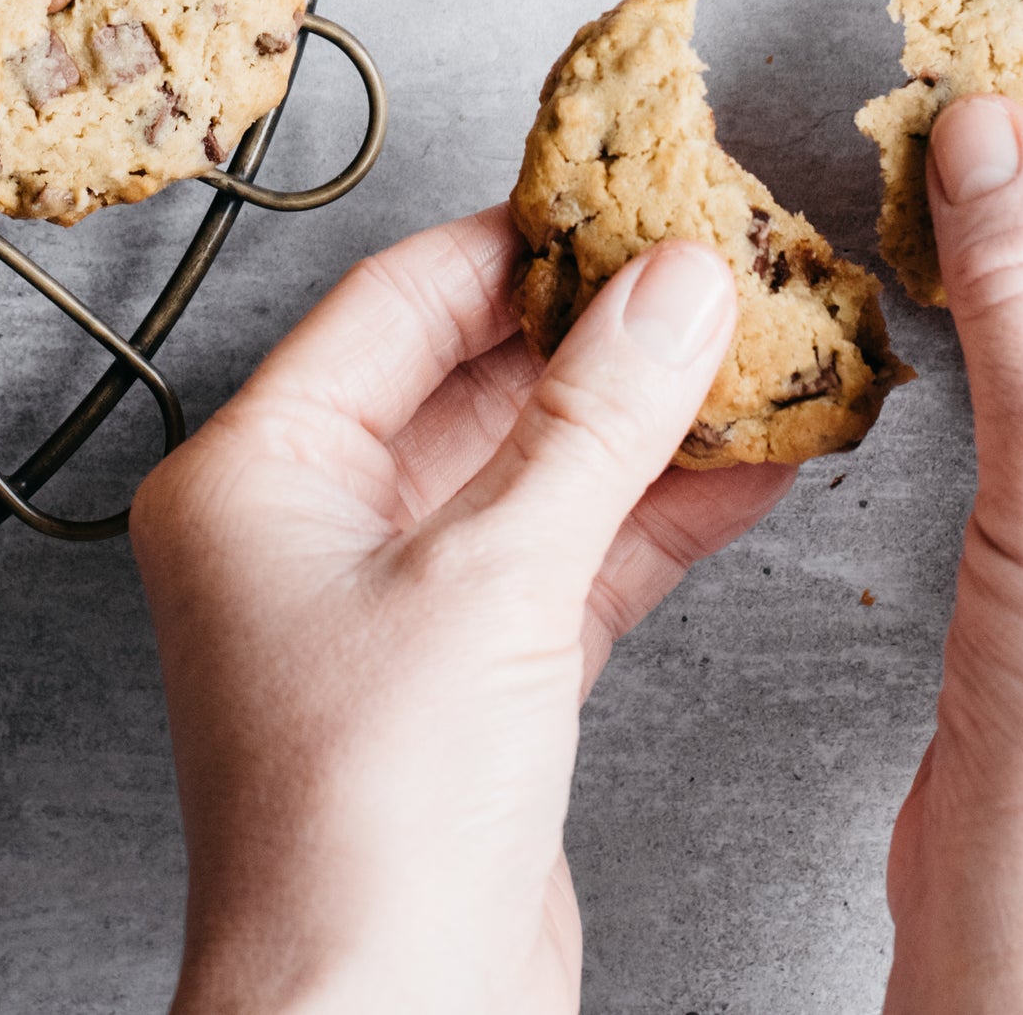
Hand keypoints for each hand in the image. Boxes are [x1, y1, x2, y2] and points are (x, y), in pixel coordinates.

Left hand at [132, 210, 788, 1014]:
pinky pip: (573, 559)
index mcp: (254, 477)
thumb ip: (595, 420)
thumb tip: (675, 287)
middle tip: (724, 267)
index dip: (527, 241)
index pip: (401, 301)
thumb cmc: (360, 831)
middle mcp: (307, 533)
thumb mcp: (493, 580)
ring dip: (650, 418)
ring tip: (767, 349)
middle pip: (474, 378)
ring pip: (537, 471)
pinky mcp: (473, 685)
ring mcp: (391, 611)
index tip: (634, 191)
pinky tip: (755, 462)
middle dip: (607, 330)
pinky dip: (659, 513)